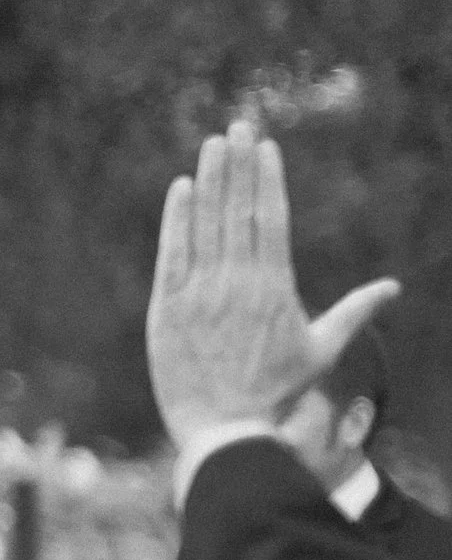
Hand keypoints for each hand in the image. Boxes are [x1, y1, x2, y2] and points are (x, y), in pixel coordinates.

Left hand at [145, 129, 397, 450]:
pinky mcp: (166, 309)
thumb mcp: (321, 351)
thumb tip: (392, 289)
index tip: (265, 147)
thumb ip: (354, 312)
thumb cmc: (277, 393)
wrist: (226, 432)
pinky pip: (171, 254)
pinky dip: (176, 220)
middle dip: (237, 166)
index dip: (267, 178)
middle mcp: (238, 284)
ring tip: (212, 146)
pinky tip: (181, 189)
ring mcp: (200, 295)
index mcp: (275, 288)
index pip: (272, 219)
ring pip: (204, 225)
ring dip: (208, 181)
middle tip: (237, 127)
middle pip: (238, 212)